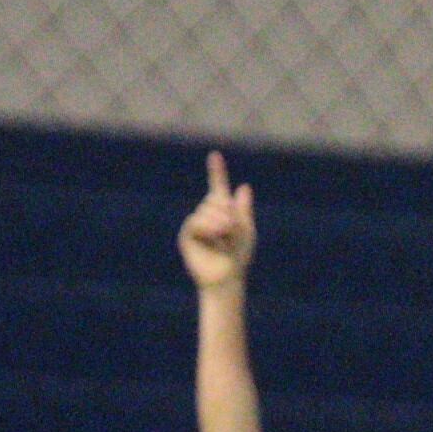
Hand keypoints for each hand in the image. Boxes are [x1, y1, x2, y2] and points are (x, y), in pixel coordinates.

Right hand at [178, 150, 255, 288]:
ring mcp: (196, 225)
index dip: (216, 171)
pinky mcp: (187, 236)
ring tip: (224, 237)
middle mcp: (207, 215)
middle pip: (214, 199)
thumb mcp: (246, 229)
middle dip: (227, 212)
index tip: (215, 155)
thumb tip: (243, 186)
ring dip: (219, 222)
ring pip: (205, 209)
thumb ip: (243, 209)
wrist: (227, 276)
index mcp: (222, 212)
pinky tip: (215, 236)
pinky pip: (196, 222)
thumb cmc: (238, 256)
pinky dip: (208, 228)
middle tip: (231, 230)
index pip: (217, 187)